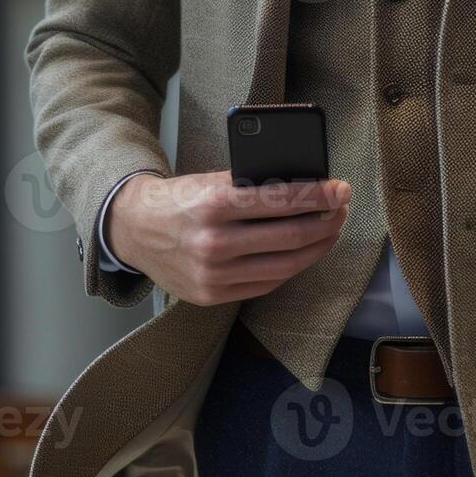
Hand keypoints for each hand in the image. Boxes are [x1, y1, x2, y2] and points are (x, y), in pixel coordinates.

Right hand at [104, 171, 350, 306]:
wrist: (134, 229)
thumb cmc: (178, 200)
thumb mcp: (210, 181)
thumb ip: (252, 185)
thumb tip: (306, 186)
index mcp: (212, 204)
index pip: (280, 200)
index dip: (317, 195)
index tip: (340, 189)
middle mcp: (213, 242)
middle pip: (289, 236)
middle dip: (325, 222)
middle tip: (341, 209)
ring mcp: (212, 274)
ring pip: (284, 266)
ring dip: (316, 248)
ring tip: (329, 231)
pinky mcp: (212, 295)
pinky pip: (266, 284)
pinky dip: (290, 268)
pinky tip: (302, 253)